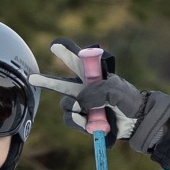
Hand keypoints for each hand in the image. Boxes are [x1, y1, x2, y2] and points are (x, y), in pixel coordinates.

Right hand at [39, 42, 169, 154]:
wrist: (137, 124)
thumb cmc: (129, 102)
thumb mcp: (116, 91)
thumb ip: (96, 92)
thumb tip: (78, 103)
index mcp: (94, 76)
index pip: (78, 60)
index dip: (66, 51)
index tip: (55, 45)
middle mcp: (85, 90)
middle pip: (61, 83)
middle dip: (46, 80)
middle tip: (33, 78)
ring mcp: (83, 106)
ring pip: (66, 106)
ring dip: (74, 110)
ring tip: (87, 114)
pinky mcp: (83, 121)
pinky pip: (71, 120)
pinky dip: (79, 123)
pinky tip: (89, 124)